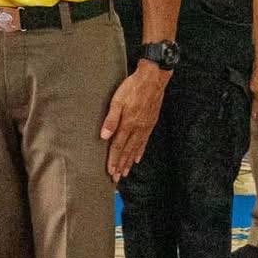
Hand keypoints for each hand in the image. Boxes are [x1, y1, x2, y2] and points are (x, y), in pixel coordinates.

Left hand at [100, 62, 169, 182]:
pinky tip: (137, 158)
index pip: (118, 147)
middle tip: (116, 178)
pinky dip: (140, 152)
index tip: (110, 172)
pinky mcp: (150, 123)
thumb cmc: (133, 87)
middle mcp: (137, 129)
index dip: (113, 160)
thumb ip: (111, 119)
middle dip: (121, 165)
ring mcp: (145, 127)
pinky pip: (145, 142)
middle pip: (127, 151)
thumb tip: (104, 136)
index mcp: (128, 124)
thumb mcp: (117, 100)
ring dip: (129, 162)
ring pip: (136, 149)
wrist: (153, 79)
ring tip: (126, 172)